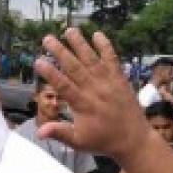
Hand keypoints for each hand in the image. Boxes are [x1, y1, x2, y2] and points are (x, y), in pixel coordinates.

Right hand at [34, 29, 149, 163]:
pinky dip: (106, 47)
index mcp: (83, 105)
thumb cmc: (103, 141)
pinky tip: (97, 34)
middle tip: (47, 38)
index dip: (50, 73)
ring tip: (69, 30)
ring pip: (92, 60)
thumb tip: (38, 132)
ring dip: (80, 44)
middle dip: (60, 52)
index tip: (38, 61)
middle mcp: (95, 90)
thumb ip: (59, 133)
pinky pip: (113, 60)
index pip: (64, 86)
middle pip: (75, 67)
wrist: (134, 140)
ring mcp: (108, 82)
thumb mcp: (79, 142)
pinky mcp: (120, 79)